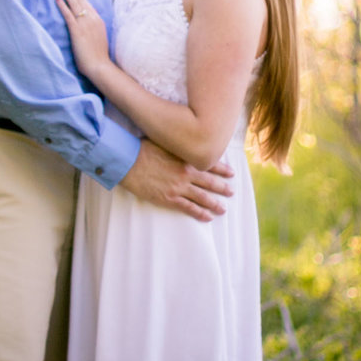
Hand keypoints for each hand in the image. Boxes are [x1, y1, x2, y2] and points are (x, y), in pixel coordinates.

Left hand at [57, 0, 110, 85]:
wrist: (100, 66)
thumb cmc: (98, 56)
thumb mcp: (98, 37)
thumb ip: (93, 28)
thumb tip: (87, 25)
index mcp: (98, 20)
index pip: (87, 3)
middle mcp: (92, 19)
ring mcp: (85, 24)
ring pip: (75, 3)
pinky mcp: (77, 30)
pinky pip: (68, 15)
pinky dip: (62, 5)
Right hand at [119, 139, 233, 221]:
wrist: (128, 161)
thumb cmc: (143, 148)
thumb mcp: (165, 142)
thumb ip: (178, 146)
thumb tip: (186, 142)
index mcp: (186, 159)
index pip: (210, 164)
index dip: (222, 169)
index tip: (231, 173)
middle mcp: (186, 174)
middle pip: (210, 183)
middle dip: (222, 188)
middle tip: (231, 192)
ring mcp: (179, 187)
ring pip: (203, 198)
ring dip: (215, 204)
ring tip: (223, 209)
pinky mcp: (169, 199)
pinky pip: (189, 208)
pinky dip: (200, 213)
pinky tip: (207, 218)